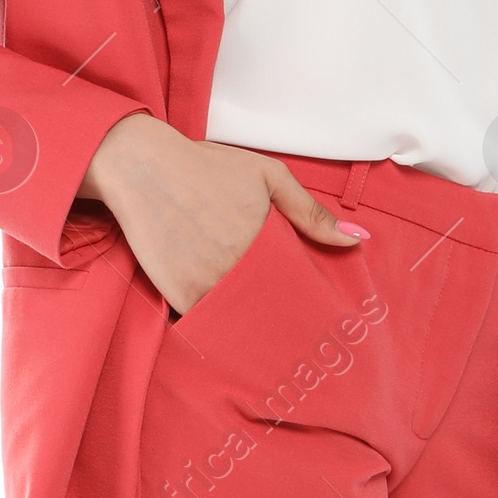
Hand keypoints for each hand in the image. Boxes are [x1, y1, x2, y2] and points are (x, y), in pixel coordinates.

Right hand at [76, 114, 368, 314]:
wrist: (141, 167)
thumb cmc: (205, 167)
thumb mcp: (267, 175)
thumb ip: (311, 211)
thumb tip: (356, 239)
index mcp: (265, 241)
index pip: (297, 286)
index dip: (304, 298)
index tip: (312, 310)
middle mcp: (237, 267)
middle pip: (271, 306)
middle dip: (280, 314)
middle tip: (292, 327)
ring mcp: (206, 284)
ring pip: (241, 319)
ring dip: (251, 323)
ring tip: (263, 330)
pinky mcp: (178, 295)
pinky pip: (206, 322)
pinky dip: (217, 324)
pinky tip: (227, 323)